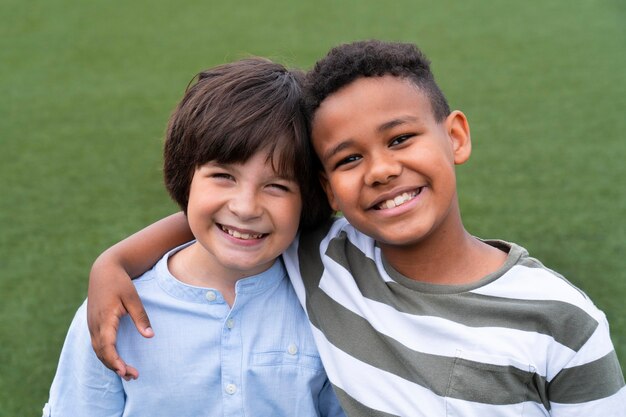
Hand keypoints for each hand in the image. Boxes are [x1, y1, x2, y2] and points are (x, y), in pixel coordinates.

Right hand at [87, 258, 153, 379]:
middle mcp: (95, 324)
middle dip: (115, 367)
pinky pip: (97, 345)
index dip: (114, 361)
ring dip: (111, 363)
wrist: (103, 270)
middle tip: (133, 376)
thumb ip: (141, 317)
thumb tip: (150, 336)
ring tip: (128, 374)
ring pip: (98, 351)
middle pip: (102, 353)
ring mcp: (92, 325)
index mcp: (104, 318)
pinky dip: (106, 356)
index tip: (124, 372)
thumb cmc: (120, 283)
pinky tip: (117, 362)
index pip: (107, 346)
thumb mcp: (133, 298)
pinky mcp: (93, 324)